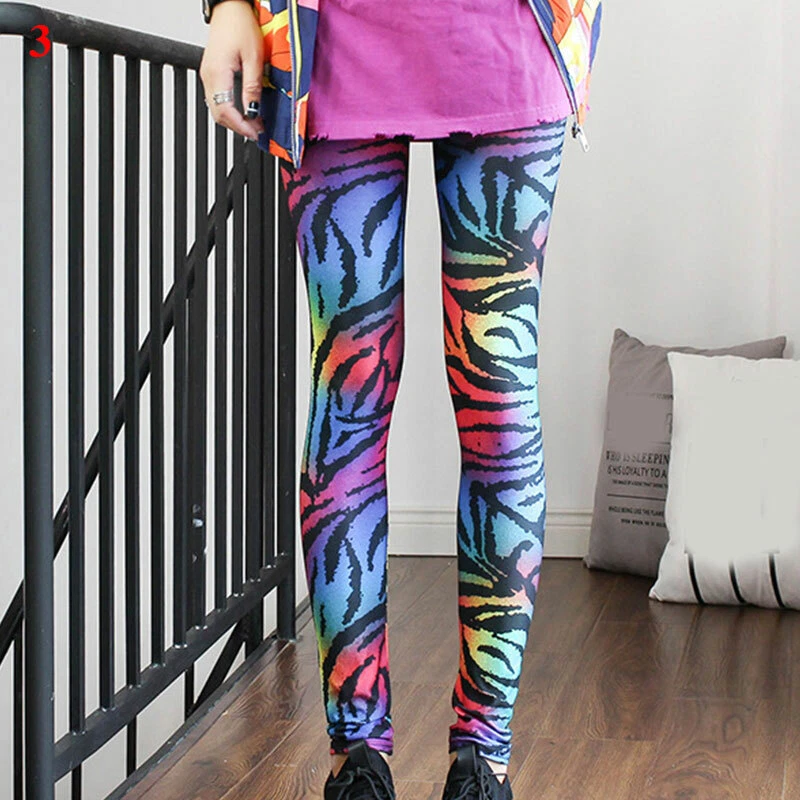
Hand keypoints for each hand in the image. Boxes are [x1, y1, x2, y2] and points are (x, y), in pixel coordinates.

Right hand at [199, 0, 265, 141]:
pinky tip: (243, 111)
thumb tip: (253, 110)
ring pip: (217, 109)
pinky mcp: (212, 74)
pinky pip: (217, 100)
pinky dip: (230, 110)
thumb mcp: (254, 58)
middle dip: (237, 127)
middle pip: (218, 114)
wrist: (230, 7)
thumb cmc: (240, 25)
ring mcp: (208, 76)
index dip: (241, 126)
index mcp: (217, 74)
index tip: (255, 132)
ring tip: (253, 123)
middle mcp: (208, 77)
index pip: (225, 111)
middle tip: (256, 131)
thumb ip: (252, 87)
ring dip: (234, 120)